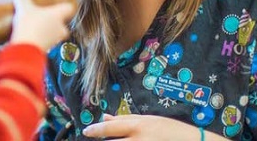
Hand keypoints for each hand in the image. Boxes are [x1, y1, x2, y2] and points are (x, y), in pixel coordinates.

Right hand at [10, 0, 72, 50]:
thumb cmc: (29, 26)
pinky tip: (29, 37)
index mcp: (58, 15)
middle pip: (63, 24)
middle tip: (44, 17)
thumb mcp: (23, 7)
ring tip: (34, 27)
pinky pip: (45, 43)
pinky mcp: (46, 50)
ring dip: (46, 32)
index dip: (66, 6)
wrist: (25, 50)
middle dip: (54, 21)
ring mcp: (54, 41)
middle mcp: (60, 28)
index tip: (62, 4)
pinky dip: (39, 41)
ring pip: (54, 34)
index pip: (69, 8)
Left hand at [83, 114, 227, 140]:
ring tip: (120, 140)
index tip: (86, 132)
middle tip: (96, 139)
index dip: (95, 130)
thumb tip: (105, 117)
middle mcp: (139, 140)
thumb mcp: (149, 120)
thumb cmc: (171, 131)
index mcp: (139, 126)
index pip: (110, 129)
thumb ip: (126, 120)